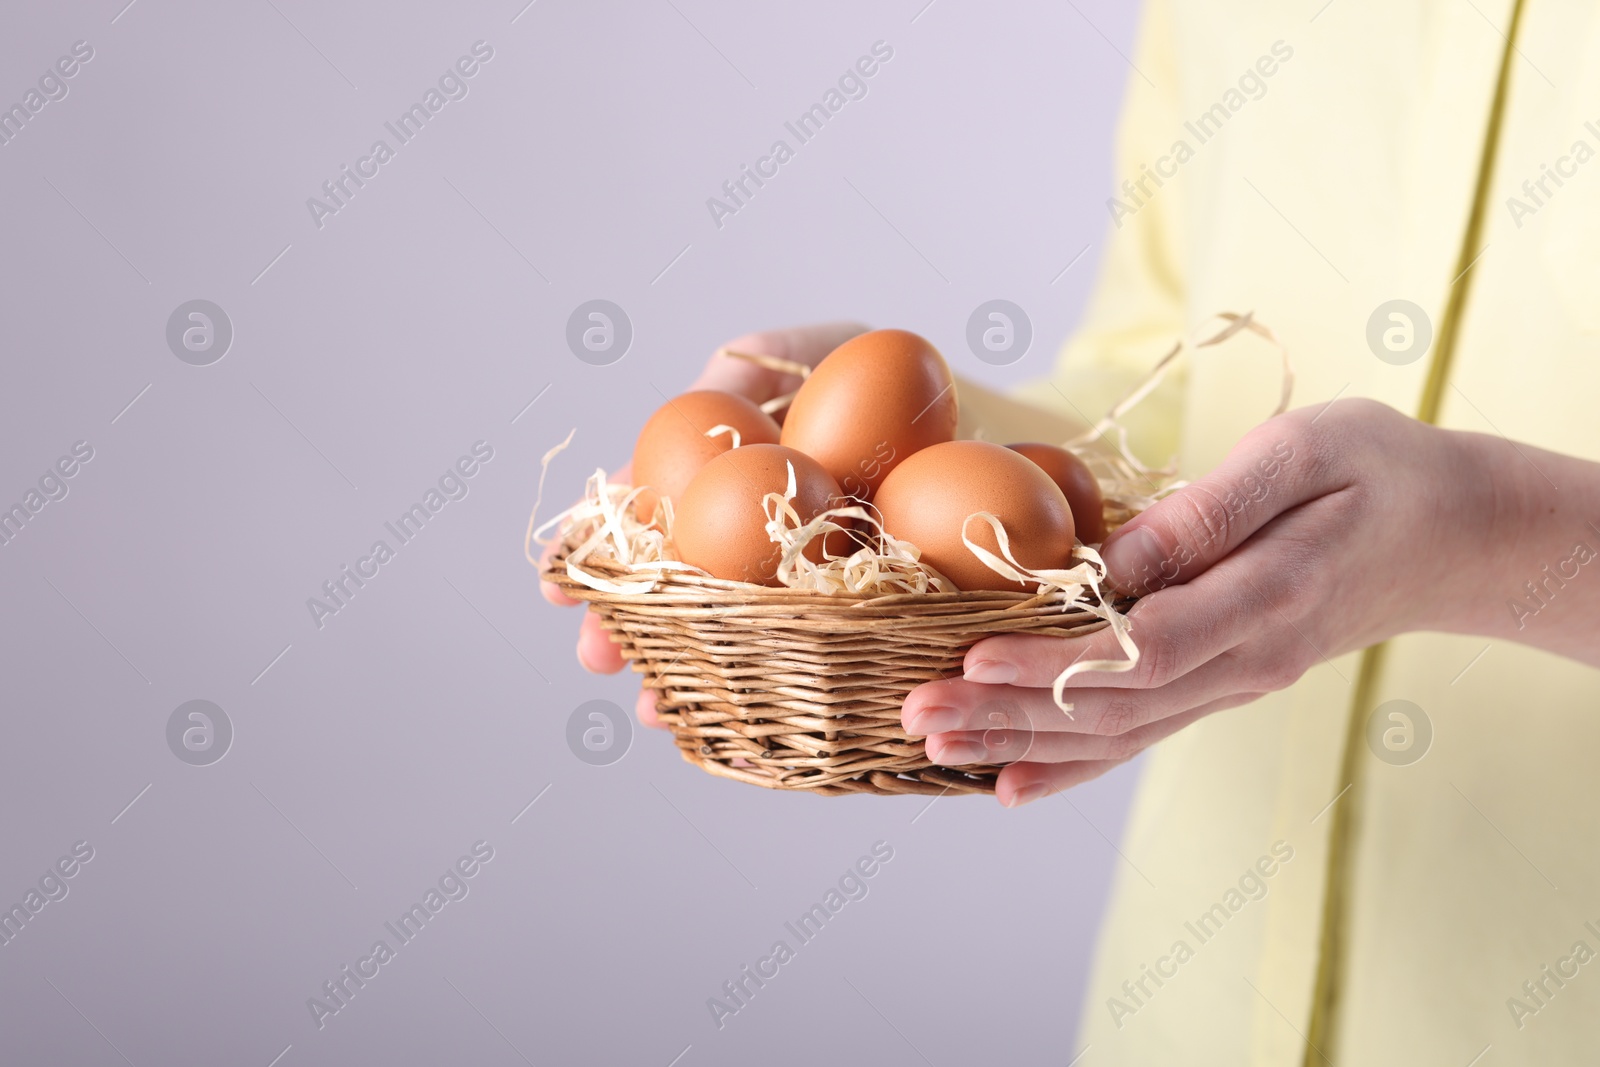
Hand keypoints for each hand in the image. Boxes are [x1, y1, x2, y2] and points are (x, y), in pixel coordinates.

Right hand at [540, 322, 867, 726]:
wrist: (987, 418)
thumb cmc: (883, 370)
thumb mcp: (802, 348)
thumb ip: (745, 366)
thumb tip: (700, 396)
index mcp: (727, 489)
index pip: (647, 532)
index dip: (599, 558)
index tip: (557, 585)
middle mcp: (758, 545)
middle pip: (681, 595)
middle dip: (633, 630)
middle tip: (598, 660)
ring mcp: (812, 590)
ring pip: (741, 640)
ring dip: (691, 675)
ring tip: (657, 708)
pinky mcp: (878, 623)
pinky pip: (828, 660)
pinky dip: (788, 692)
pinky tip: (754, 721)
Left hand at [901, 397, 1529, 806]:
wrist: (1451, 536)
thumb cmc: (1378, 471)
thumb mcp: (1306, 452)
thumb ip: (1212, 509)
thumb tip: (1117, 560)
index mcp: (1269, 595)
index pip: (1148, 645)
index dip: (1059, 659)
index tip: (976, 654)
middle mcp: (1247, 660)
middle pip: (1111, 705)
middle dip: (1006, 710)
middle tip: (914, 711)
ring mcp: (1234, 684)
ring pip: (1113, 733)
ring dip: (1019, 742)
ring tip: (932, 743)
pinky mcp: (1220, 686)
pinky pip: (1136, 736)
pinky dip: (1069, 763)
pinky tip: (1008, 783)